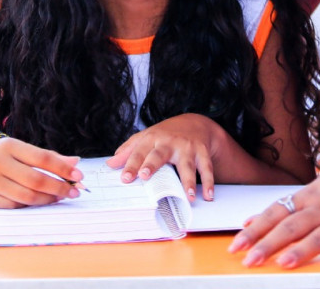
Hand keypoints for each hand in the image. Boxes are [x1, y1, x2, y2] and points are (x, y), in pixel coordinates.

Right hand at [0, 137, 84, 207]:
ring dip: (48, 199)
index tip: (79, 176)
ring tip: (60, 197)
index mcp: (8, 145)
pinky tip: (41, 201)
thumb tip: (74, 163)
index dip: (63, 168)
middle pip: (36, 179)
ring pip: (27, 196)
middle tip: (74, 192)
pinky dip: (31, 205)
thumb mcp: (15, 149)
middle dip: (59, 187)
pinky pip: (14, 206)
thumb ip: (44, 156)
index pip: (43, 158)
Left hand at [107, 113, 223, 200]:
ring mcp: (187, 147)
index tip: (125, 178)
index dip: (130, 164)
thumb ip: (128, 151)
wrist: (196, 123)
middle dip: (152, 164)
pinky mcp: (202, 153)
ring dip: (188, 181)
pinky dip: (209, 183)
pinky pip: (206, 168)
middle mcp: (169, 142)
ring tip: (189, 196)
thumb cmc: (166, 135)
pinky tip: (208, 196)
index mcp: (152, 138)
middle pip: (159, 154)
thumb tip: (110, 165)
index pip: (139, 152)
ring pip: (187, 165)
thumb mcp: (146, 138)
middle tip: (146, 176)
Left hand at [230, 167, 319, 268]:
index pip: (276, 212)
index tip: (237, 244)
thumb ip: (285, 207)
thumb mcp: (314, 191)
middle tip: (250, 259)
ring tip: (284, 264)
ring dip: (302, 250)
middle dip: (269, 243)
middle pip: (293, 226)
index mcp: (309, 197)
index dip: (256, 229)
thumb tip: (251, 220)